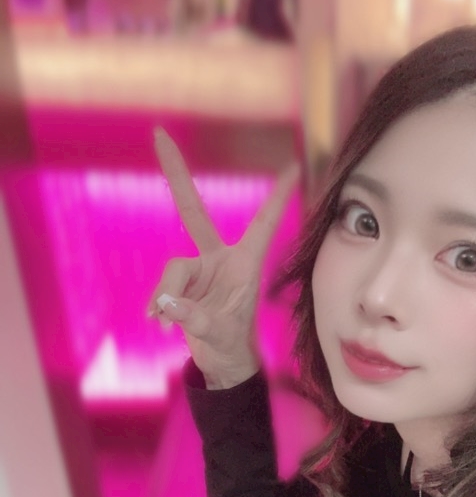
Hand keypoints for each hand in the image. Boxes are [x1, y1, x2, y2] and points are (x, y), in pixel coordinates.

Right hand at [147, 126, 300, 383]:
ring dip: (166, 299)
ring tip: (167, 325)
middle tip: (159, 133)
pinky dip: (158, 307)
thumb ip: (193, 318)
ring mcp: (197, 270)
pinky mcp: (180, 284)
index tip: (295, 165)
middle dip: (175, 174)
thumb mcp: (217, 334)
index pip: (262, 222)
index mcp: (244, 263)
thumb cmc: (231, 345)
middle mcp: (219, 259)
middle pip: (192, 212)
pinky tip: (160, 326)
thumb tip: (165, 303)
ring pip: (171, 273)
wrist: (221, 363)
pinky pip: (161, 288)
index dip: (277, 195)